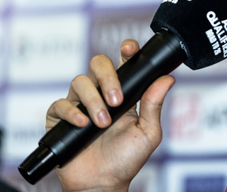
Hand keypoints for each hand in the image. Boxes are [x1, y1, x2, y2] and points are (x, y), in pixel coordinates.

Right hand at [46, 39, 175, 191]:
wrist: (103, 183)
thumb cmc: (127, 159)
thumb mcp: (148, 132)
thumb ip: (154, 105)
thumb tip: (167, 79)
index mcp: (124, 92)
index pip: (124, 63)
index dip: (126, 50)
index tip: (129, 48)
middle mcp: (101, 94)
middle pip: (98, 64)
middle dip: (108, 77)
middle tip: (117, 100)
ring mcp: (80, 104)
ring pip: (80, 82)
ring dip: (93, 100)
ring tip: (103, 122)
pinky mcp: (60, 119)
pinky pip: (59, 104)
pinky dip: (72, 112)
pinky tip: (83, 125)